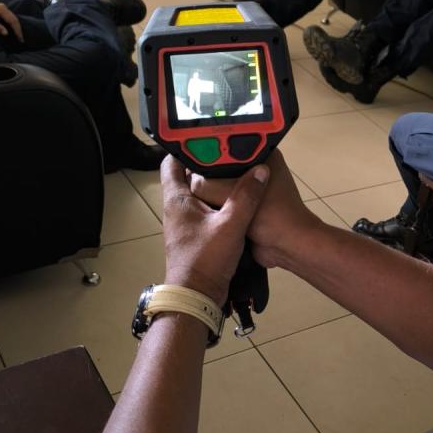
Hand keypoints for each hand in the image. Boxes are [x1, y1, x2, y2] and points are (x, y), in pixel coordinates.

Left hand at [0, 0, 22, 41]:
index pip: (13, 21)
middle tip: (21, 39)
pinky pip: (9, 16)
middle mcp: (4, 7)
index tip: (20, 39)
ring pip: (12, 17)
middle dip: (18, 29)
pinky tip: (11, 28)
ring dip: (16, 26)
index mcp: (2, 10)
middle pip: (15, 19)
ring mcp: (2, 7)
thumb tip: (6, 33)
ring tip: (18, 35)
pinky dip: (12, 23)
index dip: (17, 31)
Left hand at [160, 155, 268, 304]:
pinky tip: (239, 200)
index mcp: (177, 199)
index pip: (171, 162)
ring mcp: (186, 223)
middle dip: (207, 163)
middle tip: (229, 150)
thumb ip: (247, 196)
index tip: (205, 135)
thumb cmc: (206, 258)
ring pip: (200, 195)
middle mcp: (177, 208)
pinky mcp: (196, 236)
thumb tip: (261, 169)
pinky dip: (221, 203)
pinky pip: (208, 211)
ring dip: (216, 185)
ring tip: (238, 170)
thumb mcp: (231, 225)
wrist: (197, 296)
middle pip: (188, 176)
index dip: (185, 146)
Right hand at [189, 150, 320, 267]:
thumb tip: (188, 182)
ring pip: (222, 186)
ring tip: (189, 196)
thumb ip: (202, 184)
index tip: (186, 156)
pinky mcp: (248, 207)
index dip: (205, 149)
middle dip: (205, 174)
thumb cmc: (268, 213)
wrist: (289, 246)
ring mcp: (253, 189)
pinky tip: (201, 209)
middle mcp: (257, 168)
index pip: (226, 142)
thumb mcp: (228, 193)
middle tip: (183, 179)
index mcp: (260, 153)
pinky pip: (226, 202)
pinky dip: (216, 206)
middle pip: (220, 166)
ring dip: (210, 193)